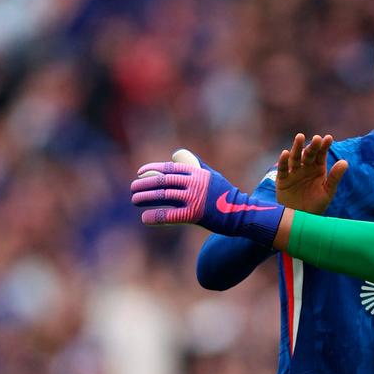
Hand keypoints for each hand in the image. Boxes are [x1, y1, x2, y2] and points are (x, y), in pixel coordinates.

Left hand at [131, 149, 284, 245]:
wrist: (241, 213)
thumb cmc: (224, 194)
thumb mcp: (212, 175)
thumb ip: (194, 165)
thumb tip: (176, 156)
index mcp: (197, 172)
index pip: (169, 168)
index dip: (152, 169)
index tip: (140, 173)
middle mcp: (195, 183)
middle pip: (163, 181)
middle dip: (144, 184)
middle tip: (133, 189)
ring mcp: (195, 198)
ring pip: (163, 196)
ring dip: (145, 197)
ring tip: (134, 200)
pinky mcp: (195, 215)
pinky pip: (170, 215)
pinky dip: (155, 216)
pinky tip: (145, 217)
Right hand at [276, 133, 348, 213]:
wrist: (302, 218)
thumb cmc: (317, 205)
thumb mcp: (328, 191)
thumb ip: (335, 177)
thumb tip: (345, 162)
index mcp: (318, 168)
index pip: (321, 154)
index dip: (324, 146)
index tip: (329, 138)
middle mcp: (305, 167)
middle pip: (308, 154)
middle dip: (312, 146)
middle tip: (316, 138)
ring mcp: (293, 172)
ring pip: (295, 158)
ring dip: (296, 148)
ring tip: (300, 137)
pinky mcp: (282, 180)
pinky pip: (283, 169)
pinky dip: (283, 161)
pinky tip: (285, 153)